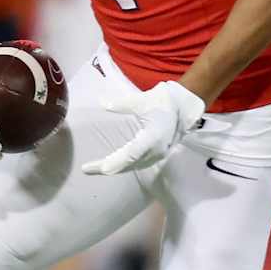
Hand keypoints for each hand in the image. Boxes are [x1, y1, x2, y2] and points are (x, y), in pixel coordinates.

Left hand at [82, 80, 205, 175]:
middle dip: (107, 168)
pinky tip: (112, 164)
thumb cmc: (163, 102)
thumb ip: (122, 104)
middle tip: (86, 169)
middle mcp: (155, 150)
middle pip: (128, 164)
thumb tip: (103, 102)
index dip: (114, 162)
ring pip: (132, 166)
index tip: (99, 168)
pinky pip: (137, 164)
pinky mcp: (157, 155)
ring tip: (95, 168)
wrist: (183, 108)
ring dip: (114, 168)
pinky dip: (123, 165)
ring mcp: (157, 155)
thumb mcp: (142, 100)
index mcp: (153, 137)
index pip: (131, 154)